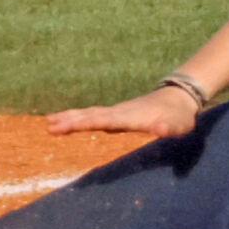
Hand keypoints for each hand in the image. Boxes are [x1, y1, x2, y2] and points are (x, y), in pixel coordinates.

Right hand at [45, 87, 198, 137]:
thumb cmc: (179, 117)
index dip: (89, 122)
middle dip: (71, 121)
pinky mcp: (115, 115)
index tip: (72, 124)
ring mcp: (116, 113)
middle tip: (49, 126)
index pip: (106, 120)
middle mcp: (119, 113)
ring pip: (88, 114)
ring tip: (49, 123)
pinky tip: (66, 122)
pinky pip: (92, 116)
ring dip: (69, 118)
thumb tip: (160, 130)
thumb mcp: (179, 125)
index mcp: (131, 117)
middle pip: (91, 116)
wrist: (178, 99)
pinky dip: (77, 118)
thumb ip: (169, 128)